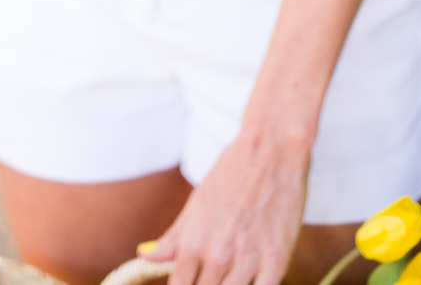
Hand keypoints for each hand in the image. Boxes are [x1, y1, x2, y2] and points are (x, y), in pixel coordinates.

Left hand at [143, 127, 309, 284]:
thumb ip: (174, 236)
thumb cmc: (232, 171)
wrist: (272, 148)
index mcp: (192, 242)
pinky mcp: (276, 262)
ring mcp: (247, 261)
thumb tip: (144, 255)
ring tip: (229, 274)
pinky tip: (252, 278)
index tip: (189, 281)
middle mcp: (216, 255)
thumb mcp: (197, 202)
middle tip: (211, 274)